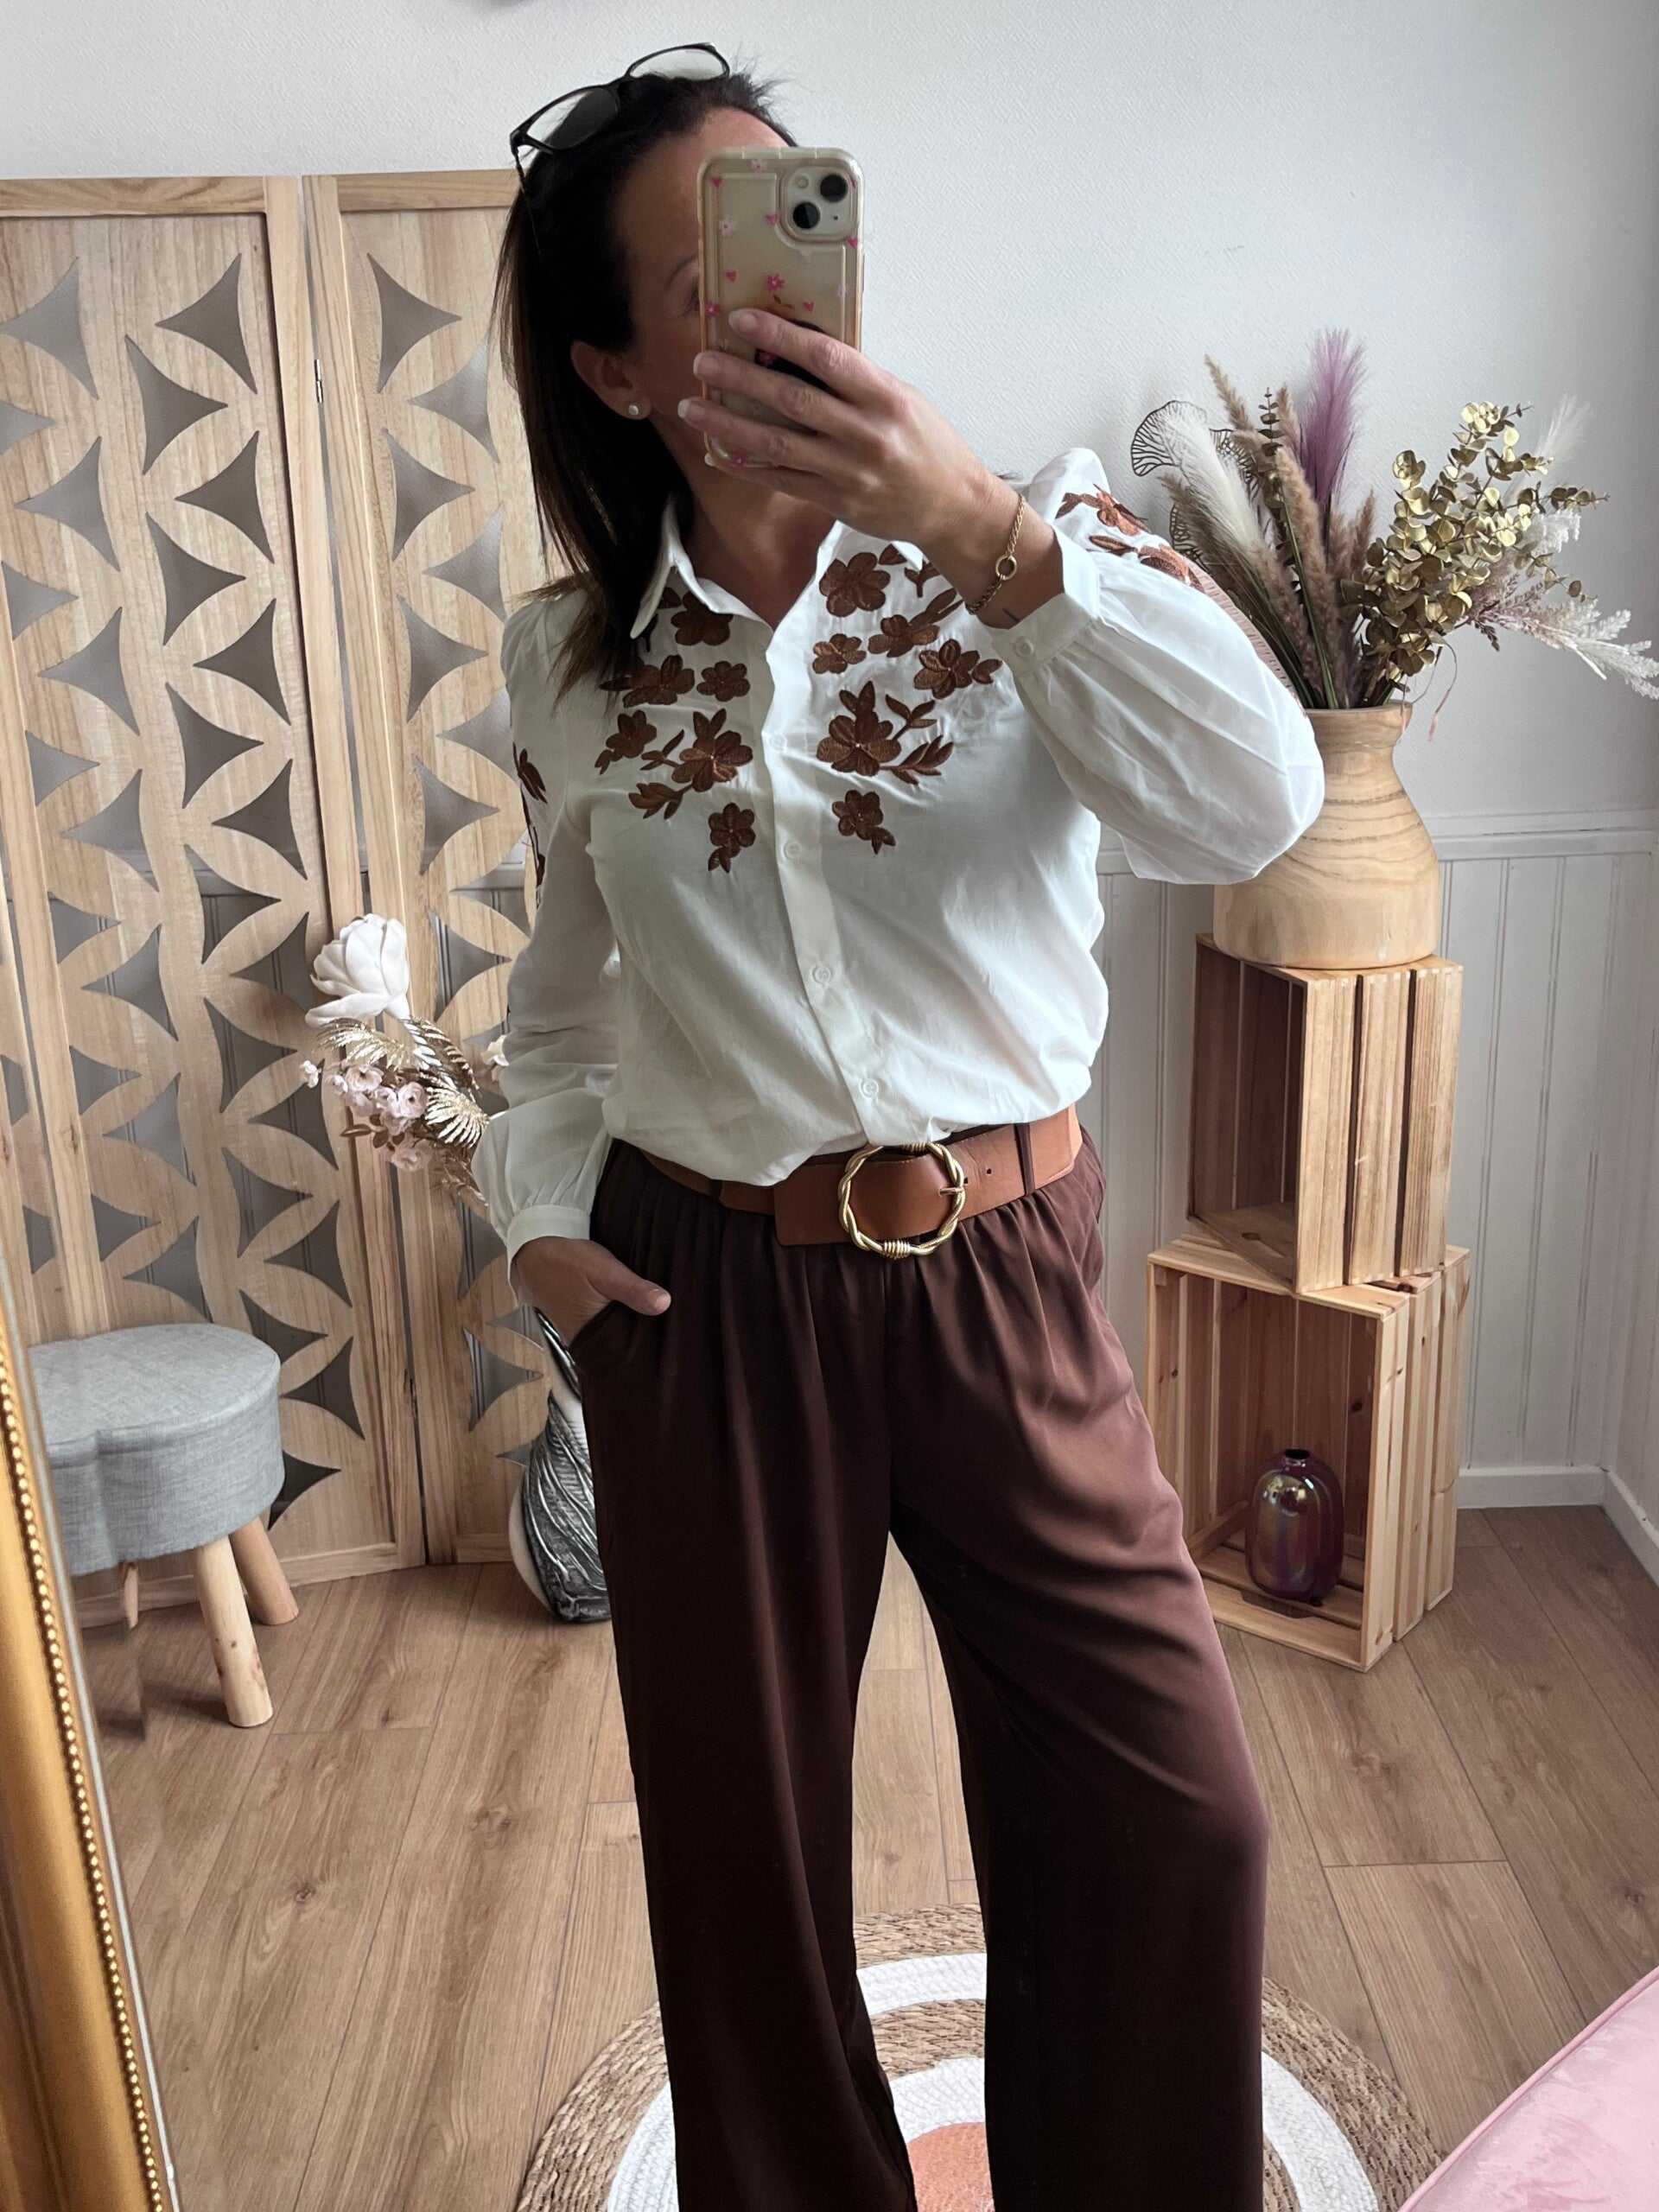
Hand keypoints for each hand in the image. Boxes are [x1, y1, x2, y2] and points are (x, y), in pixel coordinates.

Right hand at [510, 1235, 669, 1346]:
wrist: (533, 1248)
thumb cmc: (566, 1261)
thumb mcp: (605, 1271)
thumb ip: (634, 1290)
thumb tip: (664, 1304)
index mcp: (588, 1337)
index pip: (624, 1355)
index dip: (646, 1351)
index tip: (668, 1346)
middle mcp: (580, 1339)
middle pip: (618, 1347)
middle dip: (640, 1340)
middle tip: (667, 1333)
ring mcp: (575, 1329)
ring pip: (609, 1335)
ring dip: (627, 1328)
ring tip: (655, 1322)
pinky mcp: (574, 1317)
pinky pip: (600, 1325)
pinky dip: (614, 1319)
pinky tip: (628, 1311)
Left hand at [678, 307, 1058, 618]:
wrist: (952, 507)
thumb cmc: (927, 445)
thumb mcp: (901, 398)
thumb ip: (855, 381)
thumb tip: (798, 354)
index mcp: (884, 396)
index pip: (824, 357)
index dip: (779, 336)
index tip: (741, 319)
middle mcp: (864, 434)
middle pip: (790, 400)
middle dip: (740, 378)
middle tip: (701, 361)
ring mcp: (847, 472)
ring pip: (777, 444)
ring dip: (728, 424)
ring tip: (692, 408)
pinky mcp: (836, 501)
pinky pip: (782, 480)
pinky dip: (747, 465)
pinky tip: (718, 451)